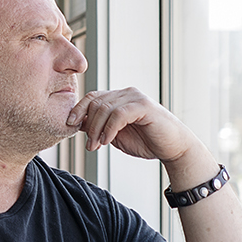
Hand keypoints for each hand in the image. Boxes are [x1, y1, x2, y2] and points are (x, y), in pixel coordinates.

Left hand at [66, 87, 199, 164]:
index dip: (78, 109)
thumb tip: (78, 123)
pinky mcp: (144, 106)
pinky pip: (118, 114)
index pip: (92, 97)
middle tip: (89, 145)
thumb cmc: (146, 141)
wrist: (172, 148)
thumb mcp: (115, 135)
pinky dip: (109, 128)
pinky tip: (108, 141)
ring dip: (97, 129)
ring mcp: (135, 98)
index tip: (70, 124)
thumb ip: (99, 126)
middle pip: (96, 102)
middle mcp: (126, 93)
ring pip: (105, 108)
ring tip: (97, 145)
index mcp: (119, 98)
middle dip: (89, 125)